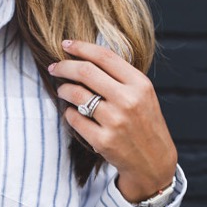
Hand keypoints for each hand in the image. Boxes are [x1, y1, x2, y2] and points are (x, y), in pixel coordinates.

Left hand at [48, 39, 177, 202]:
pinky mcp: (103, 141)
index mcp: (139, 84)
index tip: (65, 44)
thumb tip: (85, 57)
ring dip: (64, 90)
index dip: (81, 47)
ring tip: (62, 90)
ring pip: (77, 95)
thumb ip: (120, 77)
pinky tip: (72, 112)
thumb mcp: (142, 95)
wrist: (153, 161)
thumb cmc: (144, 123)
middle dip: (64, 66)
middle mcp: (128, 100)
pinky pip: (75, 119)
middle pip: (86, 72)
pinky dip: (69, 113)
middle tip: (54, 67)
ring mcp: (115, 121)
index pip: (104, 56)